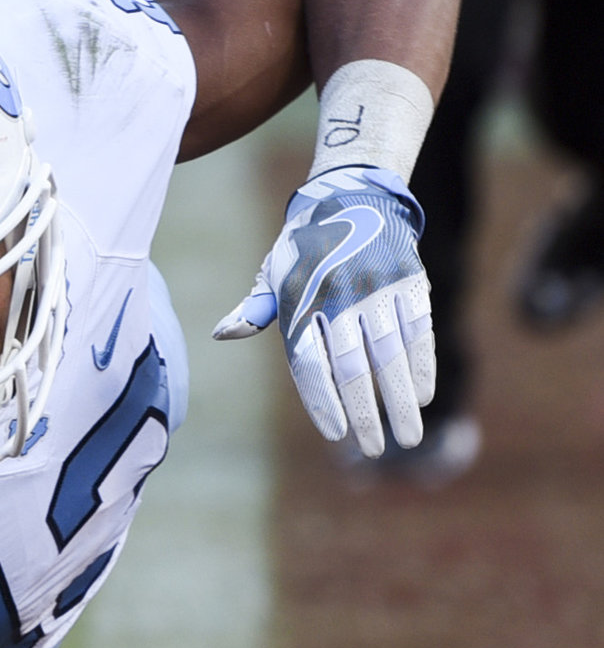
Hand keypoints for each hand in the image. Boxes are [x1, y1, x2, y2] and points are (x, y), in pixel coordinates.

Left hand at [213, 166, 433, 455]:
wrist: (355, 197)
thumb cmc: (306, 248)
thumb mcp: (274, 272)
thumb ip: (254, 308)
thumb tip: (223, 334)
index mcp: (301, 302)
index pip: (310, 363)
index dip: (322, 400)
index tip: (335, 433)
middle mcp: (339, 298)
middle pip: (353, 366)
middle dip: (366, 412)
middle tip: (374, 449)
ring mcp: (378, 290)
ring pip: (391, 354)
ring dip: (402, 399)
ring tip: (408, 437)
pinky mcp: (410, 283)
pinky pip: (419, 331)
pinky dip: (423, 365)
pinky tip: (424, 396)